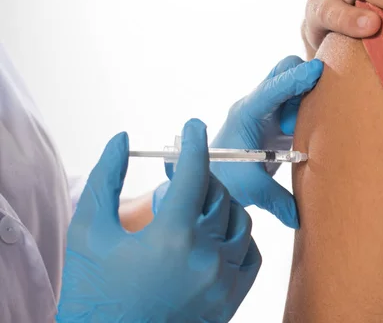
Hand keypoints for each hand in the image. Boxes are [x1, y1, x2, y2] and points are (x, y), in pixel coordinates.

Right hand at [57, 119, 260, 322]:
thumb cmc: (92, 292)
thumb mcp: (88, 230)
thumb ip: (106, 179)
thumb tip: (122, 140)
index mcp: (171, 235)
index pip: (193, 173)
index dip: (193, 144)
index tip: (193, 127)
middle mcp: (205, 256)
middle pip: (218, 195)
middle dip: (200, 178)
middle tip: (181, 179)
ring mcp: (223, 280)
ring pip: (240, 222)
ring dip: (220, 206)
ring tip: (195, 209)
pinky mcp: (231, 299)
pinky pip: (251, 254)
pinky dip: (238, 238)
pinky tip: (215, 236)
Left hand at [156, 56, 322, 228]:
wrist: (212, 179)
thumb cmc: (223, 178)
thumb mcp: (250, 188)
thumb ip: (275, 200)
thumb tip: (297, 217)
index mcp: (247, 113)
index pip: (272, 88)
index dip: (295, 78)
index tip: (318, 70)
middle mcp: (258, 105)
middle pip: (283, 71)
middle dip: (303, 79)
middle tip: (309, 112)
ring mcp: (268, 110)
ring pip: (293, 85)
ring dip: (306, 99)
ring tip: (297, 133)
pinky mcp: (276, 120)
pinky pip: (297, 103)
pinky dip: (308, 109)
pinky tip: (307, 132)